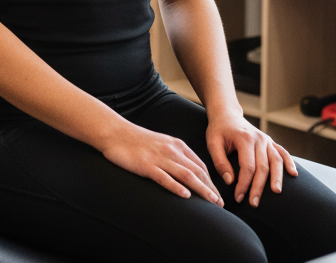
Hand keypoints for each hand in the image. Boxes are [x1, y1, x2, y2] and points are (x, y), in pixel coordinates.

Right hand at [102, 123, 222, 204]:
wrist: (114, 131)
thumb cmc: (136, 139)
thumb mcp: (160, 143)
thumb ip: (174, 154)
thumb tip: (188, 171)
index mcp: (176, 144)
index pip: (200, 165)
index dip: (211, 181)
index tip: (218, 194)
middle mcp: (171, 150)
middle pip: (197, 171)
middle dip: (212, 188)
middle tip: (221, 204)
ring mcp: (159, 158)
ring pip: (186, 175)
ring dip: (202, 190)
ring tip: (213, 202)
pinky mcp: (146, 165)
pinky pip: (165, 177)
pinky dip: (177, 187)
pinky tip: (186, 196)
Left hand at [206, 113, 296, 207]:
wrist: (226, 114)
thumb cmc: (218, 130)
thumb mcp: (212, 142)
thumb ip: (220, 162)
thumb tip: (230, 181)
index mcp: (243, 139)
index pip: (247, 167)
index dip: (244, 184)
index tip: (238, 197)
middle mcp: (258, 139)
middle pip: (263, 167)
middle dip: (258, 187)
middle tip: (253, 203)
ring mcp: (266, 139)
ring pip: (276, 161)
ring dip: (277, 178)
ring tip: (276, 192)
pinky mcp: (270, 141)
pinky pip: (283, 152)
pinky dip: (290, 162)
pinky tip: (294, 174)